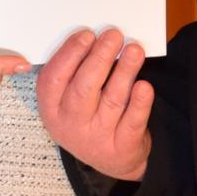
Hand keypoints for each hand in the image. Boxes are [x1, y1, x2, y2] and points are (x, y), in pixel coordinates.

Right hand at [34, 28, 152, 179]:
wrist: (111, 160)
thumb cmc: (89, 118)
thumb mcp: (68, 101)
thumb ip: (75, 72)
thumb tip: (95, 38)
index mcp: (52, 108)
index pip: (54, 79)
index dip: (70, 54)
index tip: (87, 35)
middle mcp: (71, 124)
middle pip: (83, 88)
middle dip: (99, 58)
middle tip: (113, 36)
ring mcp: (97, 137)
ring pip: (112, 100)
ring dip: (124, 71)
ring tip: (134, 50)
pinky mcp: (123, 146)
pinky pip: (132, 121)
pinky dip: (139, 103)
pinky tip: (144, 86)